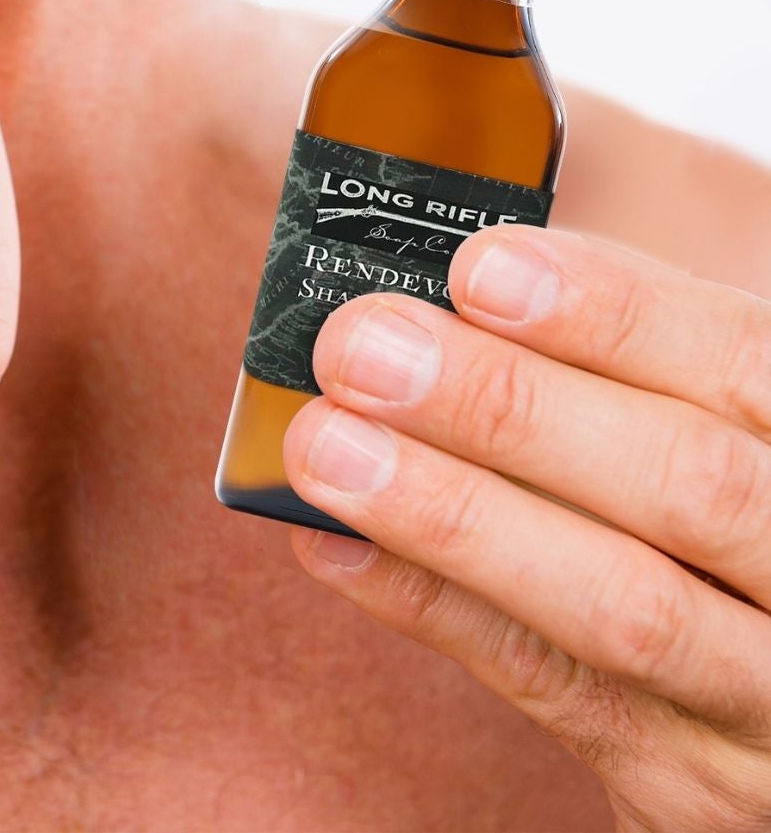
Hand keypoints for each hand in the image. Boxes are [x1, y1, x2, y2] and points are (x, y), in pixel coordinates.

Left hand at [282, 226, 770, 830]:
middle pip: (687, 483)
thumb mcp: (725, 429)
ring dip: (451, 513)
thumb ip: (631, 367)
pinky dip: (430, 606)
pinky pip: (548, 689)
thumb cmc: (730, 527)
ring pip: (621, 605)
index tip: (481, 270)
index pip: (741, 363)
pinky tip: (331, 542)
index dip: (616, 314)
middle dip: (508, 407)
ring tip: (325, 445)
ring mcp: (766, 697)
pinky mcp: (692, 783)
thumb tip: (454, 287)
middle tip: (363, 348)